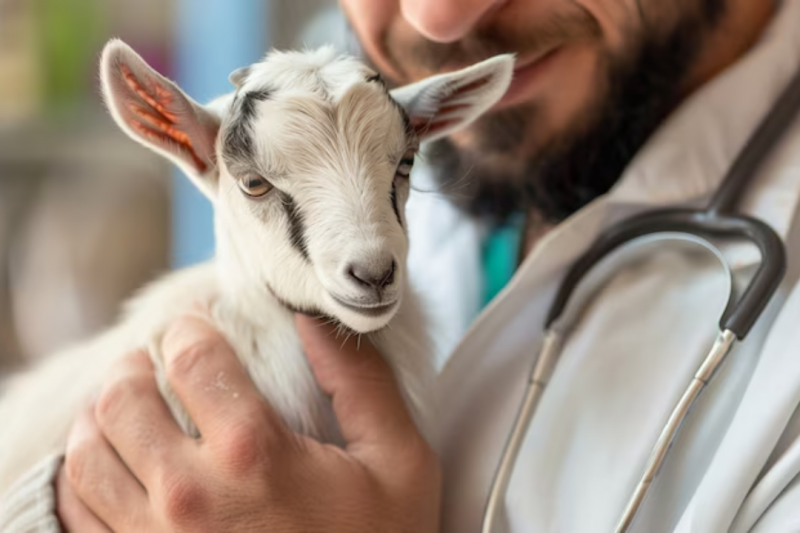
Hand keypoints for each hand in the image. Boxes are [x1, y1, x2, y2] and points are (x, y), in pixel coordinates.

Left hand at [56, 315, 440, 531]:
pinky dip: (83, 473)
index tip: (195, 323)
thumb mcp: (398, 463)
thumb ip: (361, 383)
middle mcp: (190, 496)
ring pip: (86, 453)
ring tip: (125, 403)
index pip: (192, 358)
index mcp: (254, 455)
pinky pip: (78, 512)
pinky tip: (111, 460)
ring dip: (101, 414)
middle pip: (122, 400)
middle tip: (152, 359)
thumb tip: (314, 319)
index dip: (189, 327)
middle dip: (134, 366)